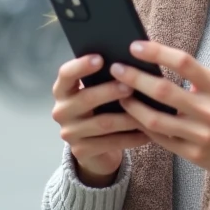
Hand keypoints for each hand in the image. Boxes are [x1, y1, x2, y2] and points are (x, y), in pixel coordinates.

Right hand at [51, 55, 150, 187]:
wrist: (94, 148)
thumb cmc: (100, 109)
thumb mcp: (98, 92)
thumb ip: (106, 78)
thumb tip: (131, 61)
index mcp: (63, 90)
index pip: (66, 74)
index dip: (81, 66)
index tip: (101, 58)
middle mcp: (61, 111)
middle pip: (85, 99)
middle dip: (110, 91)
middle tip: (131, 86)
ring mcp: (69, 133)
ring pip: (102, 123)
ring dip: (127, 116)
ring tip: (147, 111)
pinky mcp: (81, 151)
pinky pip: (111, 143)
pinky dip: (131, 137)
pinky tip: (148, 133)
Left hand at [111, 41, 209, 183]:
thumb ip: (197, 76)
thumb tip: (159, 61)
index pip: (183, 62)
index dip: (156, 52)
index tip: (134, 47)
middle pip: (163, 90)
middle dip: (134, 78)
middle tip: (116, 69)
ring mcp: (201, 135)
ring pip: (155, 119)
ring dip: (132, 105)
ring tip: (120, 94)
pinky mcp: (193, 154)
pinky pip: (160, 139)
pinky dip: (143, 127)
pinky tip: (133, 117)